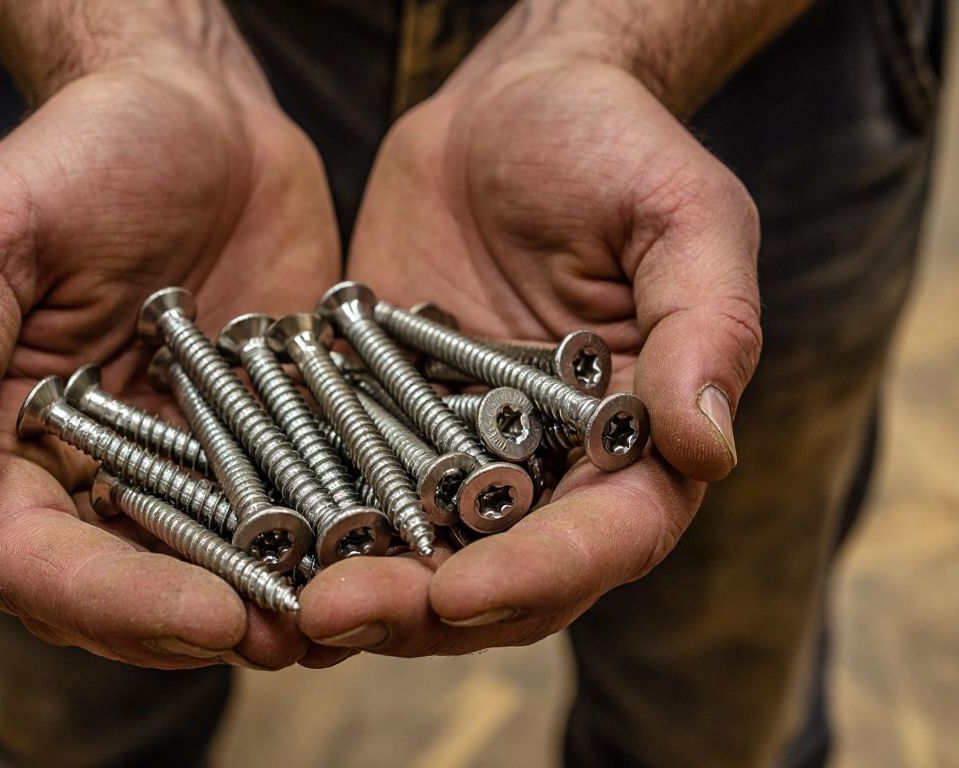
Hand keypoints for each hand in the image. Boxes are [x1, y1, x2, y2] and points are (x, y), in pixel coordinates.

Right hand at [0, 56, 343, 668]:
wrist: (194, 112)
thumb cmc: (76, 158)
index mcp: (3, 451)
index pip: (37, 565)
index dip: (115, 604)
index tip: (206, 614)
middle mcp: (90, 480)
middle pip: (131, 596)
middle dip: (209, 627)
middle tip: (292, 636)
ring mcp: (185, 472)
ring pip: (220, 572)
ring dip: (284, 606)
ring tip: (350, 617)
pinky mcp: (266, 446)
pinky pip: (297, 511)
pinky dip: (336, 542)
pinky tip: (390, 554)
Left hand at [300, 57, 761, 654]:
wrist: (507, 106)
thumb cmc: (612, 147)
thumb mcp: (681, 216)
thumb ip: (707, 327)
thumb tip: (707, 446)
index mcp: (640, 444)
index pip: (605, 539)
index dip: (537, 575)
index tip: (461, 593)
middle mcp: (554, 472)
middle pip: (501, 579)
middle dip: (421, 609)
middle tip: (336, 612)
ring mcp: (464, 460)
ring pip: (418, 558)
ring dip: (357, 591)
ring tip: (286, 601)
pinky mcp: (389, 430)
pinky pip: (350, 492)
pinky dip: (307, 527)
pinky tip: (251, 544)